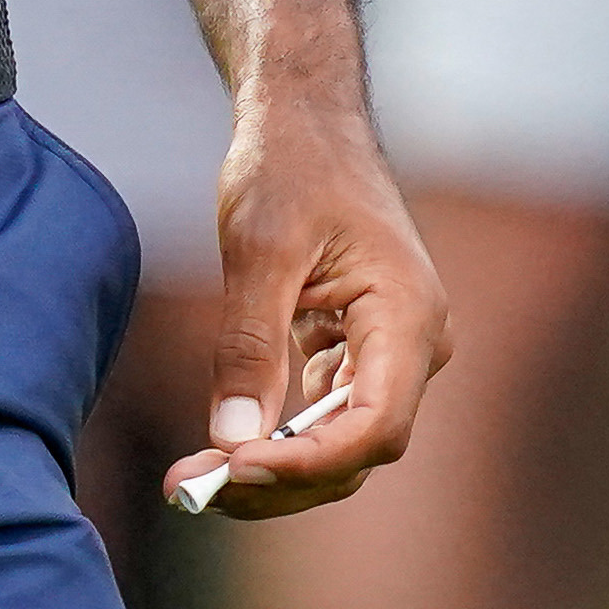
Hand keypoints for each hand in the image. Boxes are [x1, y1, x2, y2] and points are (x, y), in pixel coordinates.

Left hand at [163, 85, 446, 519]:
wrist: (306, 121)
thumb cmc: (292, 166)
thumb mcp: (260, 249)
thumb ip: (250, 344)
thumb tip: (232, 440)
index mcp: (408, 316)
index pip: (374, 425)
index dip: (307, 462)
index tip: (234, 468)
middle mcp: (415, 344)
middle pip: (357, 450)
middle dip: (279, 479)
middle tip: (193, 487)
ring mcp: (389, 352)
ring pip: (340, 443)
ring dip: (273, 470)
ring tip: (194, 477)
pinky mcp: (358, 352)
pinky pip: (325, 418)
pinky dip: (276, 441)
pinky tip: (221, 448)